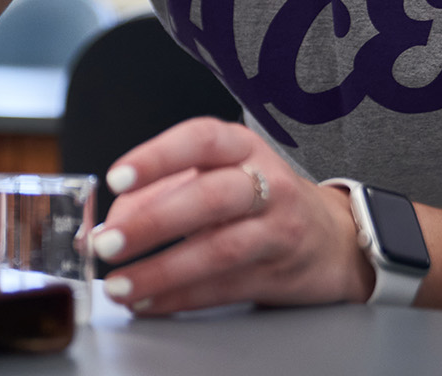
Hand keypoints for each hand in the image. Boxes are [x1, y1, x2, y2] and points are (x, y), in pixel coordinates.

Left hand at [88, 117, 372, 314]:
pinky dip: (181, 298)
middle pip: (210, 198)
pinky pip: (225, 288)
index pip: (201, 140)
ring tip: (120, 285)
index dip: (158, 156)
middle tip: (108, 243)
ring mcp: (278, 230)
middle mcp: (267, 183)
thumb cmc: (259, 198)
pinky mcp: (280, 274)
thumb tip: (110, 221)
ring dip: (163, 271)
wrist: (333, 237)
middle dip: (153, 222)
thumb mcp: (217, 175)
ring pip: (219, 250)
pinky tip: (148, 302)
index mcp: (242, 147)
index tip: (117, 178)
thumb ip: (162, 190)